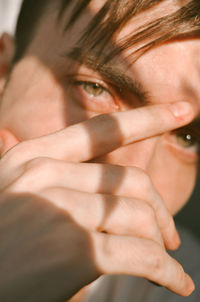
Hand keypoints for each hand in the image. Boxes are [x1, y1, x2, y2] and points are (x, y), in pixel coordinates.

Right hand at [0, 103, 194, 298]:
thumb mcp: (5, 194)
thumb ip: (16, 163)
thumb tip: (5, 132)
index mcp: (33, 158)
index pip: (103, 130)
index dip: (149, 117)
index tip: (185, 109)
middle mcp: (45, 175)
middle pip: (131, 181)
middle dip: (159, 210)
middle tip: (169, 236)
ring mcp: (61, 209)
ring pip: (140, 217)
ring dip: (160, 245)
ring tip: (164, 262)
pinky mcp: (76, 249)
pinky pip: (143, 255)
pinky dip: (167, 271)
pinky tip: (176, 283)